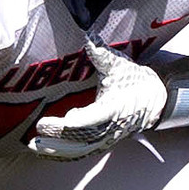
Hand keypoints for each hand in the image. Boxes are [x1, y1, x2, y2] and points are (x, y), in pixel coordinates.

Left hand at [29, 40, 166, 159]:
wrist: (154, 101)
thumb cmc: (134, 81)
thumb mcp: (119, 65)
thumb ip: (102, 53)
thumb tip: (89, 35)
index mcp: (115, 107)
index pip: (95, 117)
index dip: (79, 120)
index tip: (65, 118)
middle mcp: (111, 127)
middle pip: (83, 138)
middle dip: (60, 136)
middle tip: (38, 130)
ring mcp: (106, 138)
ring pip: (80, 150)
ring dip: (56, 150)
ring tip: (34, 146)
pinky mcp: (102, 144)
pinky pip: (81, 153)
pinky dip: (63, 155)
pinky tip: (45, 153)